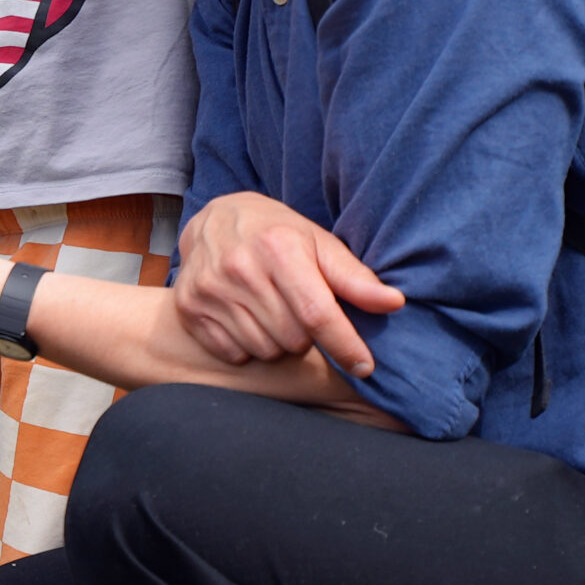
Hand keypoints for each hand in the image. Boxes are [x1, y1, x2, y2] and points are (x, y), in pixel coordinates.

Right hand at [174, 192, 403, 375]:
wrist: (214, 218)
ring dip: (278, 342)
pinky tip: (247, 319)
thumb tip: (394, 303)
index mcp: (278, 248)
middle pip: (294, 339)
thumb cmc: (276, 232)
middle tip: (300, 312)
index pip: (318, 315)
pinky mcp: (190, 307)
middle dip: (307, 336)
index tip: (365, 366)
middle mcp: (240, 269)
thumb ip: (355, 278)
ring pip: (265, 349)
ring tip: (273, 314)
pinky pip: (234, 353)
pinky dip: (247, 346)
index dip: (346, 346)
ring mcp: (210, 289)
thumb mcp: (319, 244)